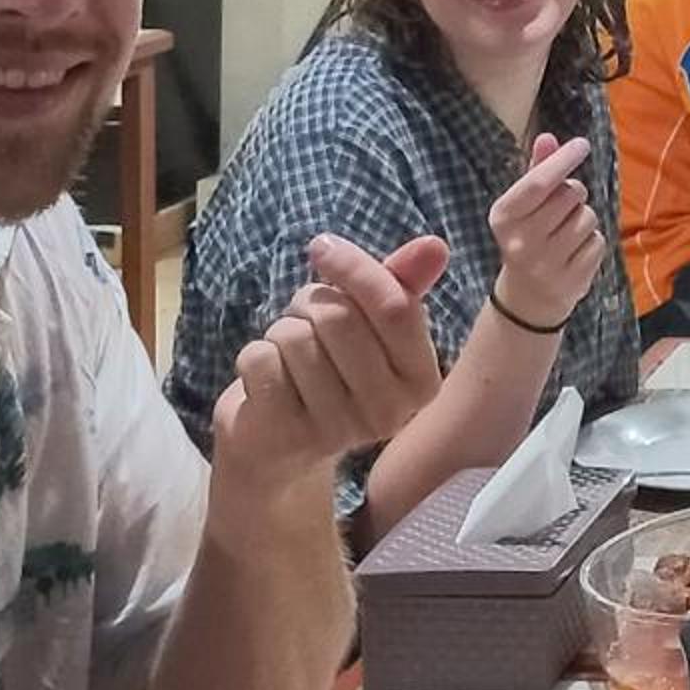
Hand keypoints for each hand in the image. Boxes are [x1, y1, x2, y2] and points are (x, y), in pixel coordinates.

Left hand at [211, 233, 449, 499]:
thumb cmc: (330, 368)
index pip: (396, 307)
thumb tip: (435, 244)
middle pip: (338, 318)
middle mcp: (390, 412)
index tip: (323, 247)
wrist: (279, 444)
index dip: (354, 266)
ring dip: (280, 332)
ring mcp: (340, 429)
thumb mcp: (369, 323)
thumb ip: (401, 284)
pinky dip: (254, 357)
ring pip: (295, 337)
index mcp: (421, 381)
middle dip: (308, 305)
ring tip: (290, 357)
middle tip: (306, 325)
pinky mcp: (289, 435)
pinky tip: (267, 381)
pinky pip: (261, 361)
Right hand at [486, 132, 604, 332]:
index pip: (539, 182)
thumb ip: (537, 171)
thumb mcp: (523, 205)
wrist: (528, 296)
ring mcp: (547, 264)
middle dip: (574, 193)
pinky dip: (592, 241)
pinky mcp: (572, 280)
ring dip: (584, 218)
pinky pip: (598, 242)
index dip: (563, 160)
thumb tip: (548, 138)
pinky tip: (575, 251)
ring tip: (567, 232)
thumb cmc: (527, 237)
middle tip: (563, 207)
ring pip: (588, 217)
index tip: (581, 144)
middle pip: (569, 195)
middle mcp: (521, 241)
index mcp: (504, 217)